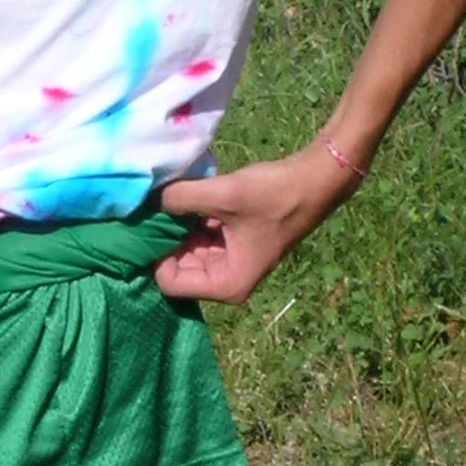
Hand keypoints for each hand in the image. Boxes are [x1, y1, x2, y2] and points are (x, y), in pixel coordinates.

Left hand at [154, 146, 359, 303]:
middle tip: (158, 205)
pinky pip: (198, 239)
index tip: (153, 220)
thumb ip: (181, 198)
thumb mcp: (223, 196)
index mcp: (227, 285)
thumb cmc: (274, 195)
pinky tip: (189, 195)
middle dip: (165, 238)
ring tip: (173, 197)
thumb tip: (150, 198)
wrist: (315, 180)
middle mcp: (226, 282)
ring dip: (177, 226)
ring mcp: (229, 264)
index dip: (156, 252)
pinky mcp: (231, 245)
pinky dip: (191, 220)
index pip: (168, 282)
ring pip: (185, 250)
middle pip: (175, 267)